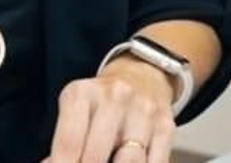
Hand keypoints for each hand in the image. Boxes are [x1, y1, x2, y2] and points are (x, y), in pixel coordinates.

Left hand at [43, 56, 175, 162]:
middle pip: (95, 157)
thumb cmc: (101, 104)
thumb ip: (65, 144)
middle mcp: (115, 97)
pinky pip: (155, 162)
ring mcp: (143, 111)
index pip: (69, 142)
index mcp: (82, 94)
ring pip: (130, 161)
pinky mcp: (165, 126)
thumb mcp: (75, 112)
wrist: (142, 76)